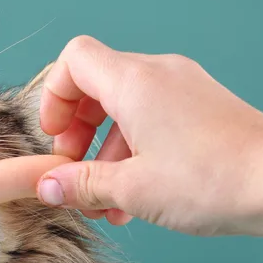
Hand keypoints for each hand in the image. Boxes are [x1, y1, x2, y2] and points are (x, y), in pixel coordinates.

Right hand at [37, 36, 262, 235]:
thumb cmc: (215, 179)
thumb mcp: (131, 188)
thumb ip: (80, 184)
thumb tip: (47, 187)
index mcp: (134, 81)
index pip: (74, 60)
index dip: (54, 96)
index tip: (55, 135)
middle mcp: (158, 75)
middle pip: (95, 88)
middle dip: (77, 133)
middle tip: (74, 172)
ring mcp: (182, 90)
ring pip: (123, 111)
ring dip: (104, 155)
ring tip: (103, 201)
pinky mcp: (199, 110)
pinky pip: (151, 122)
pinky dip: (132, 153)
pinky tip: (131, 198)